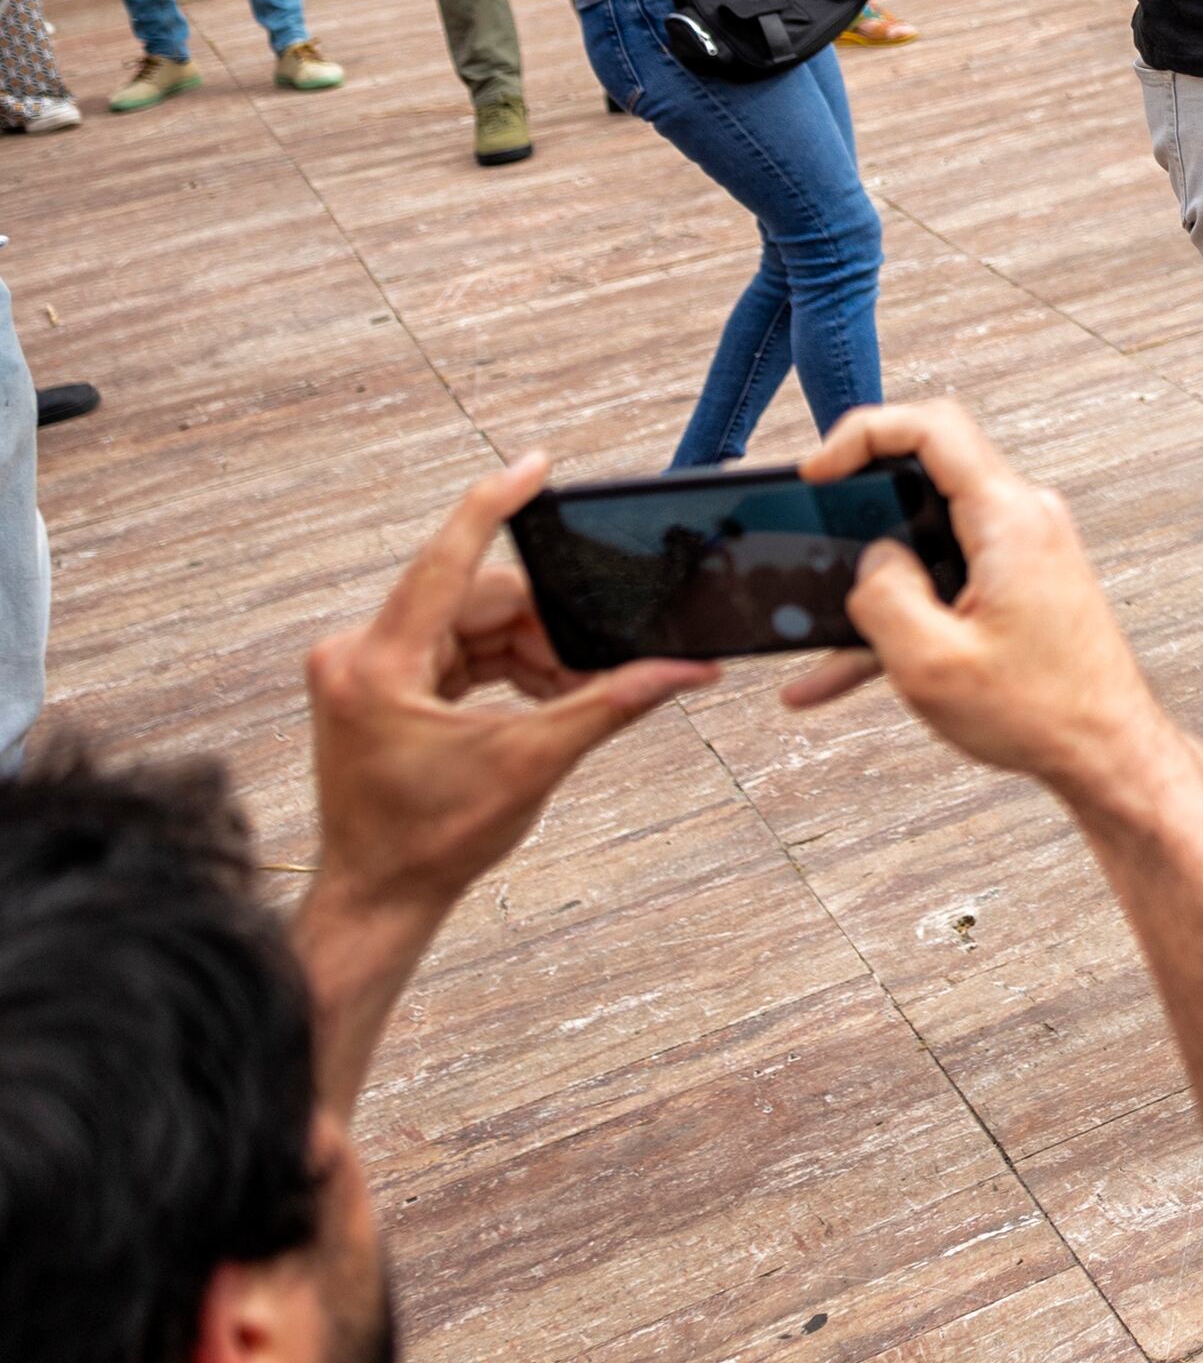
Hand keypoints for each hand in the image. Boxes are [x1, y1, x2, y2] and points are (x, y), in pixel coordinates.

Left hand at [307, 457, 709, 933]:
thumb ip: (607, 704)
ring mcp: (362, 670)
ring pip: (469, 624)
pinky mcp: (375, 685)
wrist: (378, 896)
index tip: (535, 465)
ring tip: (571, 692)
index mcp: (378, 665)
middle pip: (475, 600)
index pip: (445, 559)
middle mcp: (357, 656)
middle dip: (545, 627)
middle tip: (598, 661)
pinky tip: (542, 693)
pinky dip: (502, 665)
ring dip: (529, 650)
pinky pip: (453, 649)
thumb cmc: (432, 841)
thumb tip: (684, 669)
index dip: (495, 505)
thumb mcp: (530, 765)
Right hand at [777, 404, 1180, 805]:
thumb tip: (872, 559)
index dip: (863, 432)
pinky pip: (946, 579)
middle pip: (925, 477)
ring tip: (809, 626)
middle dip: (856, 509)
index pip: (933, 427)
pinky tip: (838, 670)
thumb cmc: (1040, 712)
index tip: (814, 471)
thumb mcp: (930, 661)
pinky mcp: (1022, 583)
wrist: (1109, 753)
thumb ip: (882, 595)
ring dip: (871, 581)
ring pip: (926, 540)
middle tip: (808, 541)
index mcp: (1008, 519)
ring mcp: (1025, 550)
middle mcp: (1024, 519)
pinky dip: (900, 614)